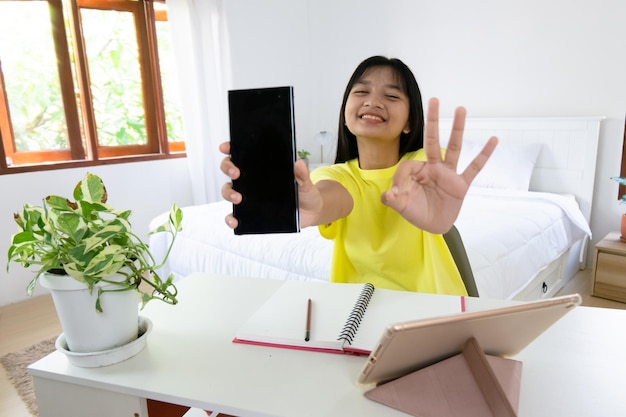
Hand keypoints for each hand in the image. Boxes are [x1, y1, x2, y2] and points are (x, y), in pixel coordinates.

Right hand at [219, 142, 324, 228]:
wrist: (310, 212)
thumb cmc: (305, 193)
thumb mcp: (305, 183)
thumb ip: (302, 175)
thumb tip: (298, 163)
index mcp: (263, 168)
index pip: (243, 154)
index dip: (231, 148)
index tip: (226, 147)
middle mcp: (252, 181)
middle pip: (231, 170)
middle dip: (228, 168)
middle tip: (236, 173)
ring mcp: (249, 197)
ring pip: (229, 191)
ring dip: (228, 193)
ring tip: (238, 198)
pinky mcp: (250, 214)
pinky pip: (234, 216)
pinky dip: (231, 218)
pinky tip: (235, 221)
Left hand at [381, 98, 497, 233]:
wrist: (434, 226)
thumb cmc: (418, 213)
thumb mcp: (402, 207)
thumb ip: (393, 200)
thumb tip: (389, 194)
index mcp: (418, 172)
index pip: (409, 165)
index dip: (400, 179)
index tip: (396, 194)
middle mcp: (434, 168)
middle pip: (433, 140)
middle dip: (433, 121)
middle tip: (434, 99)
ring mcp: (449, 174)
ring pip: (454, 148)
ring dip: (457, 129)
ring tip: (461, 109)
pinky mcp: (461, 185)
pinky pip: (474, 168)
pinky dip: (484, 155)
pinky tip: (493, 140)